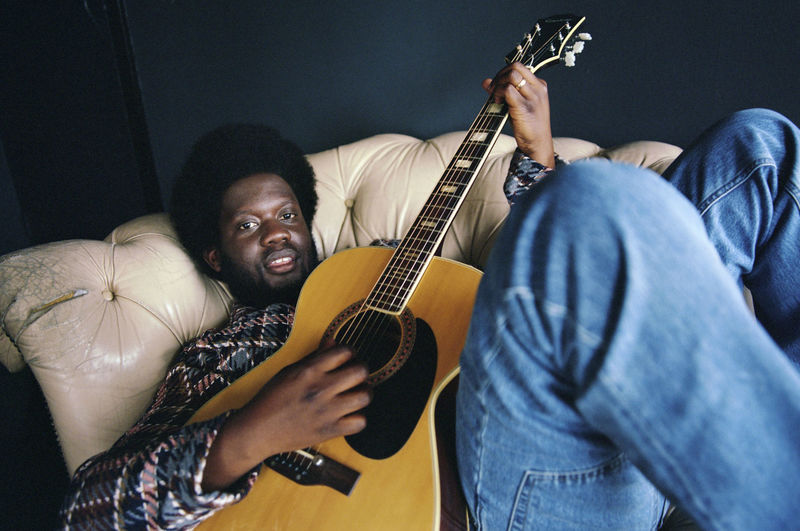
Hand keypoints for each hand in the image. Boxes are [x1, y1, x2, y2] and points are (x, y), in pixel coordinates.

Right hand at [202, 345, 369, 489]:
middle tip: (355, 375)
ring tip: (355, 394)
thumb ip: (315, 356)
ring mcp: (326, 411)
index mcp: (309, 371)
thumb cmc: (271, 399)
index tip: (348, 357)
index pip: (344, 351)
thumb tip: (333, 341)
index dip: (350, 352)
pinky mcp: (329, 431)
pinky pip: (360, 422)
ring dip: (363, 393)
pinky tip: (349, 414)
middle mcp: (320, 389)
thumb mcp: (290, 371)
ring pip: (365, 396)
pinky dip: (358, 418)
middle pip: (360, 371)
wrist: (258, 431)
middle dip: (361, 370)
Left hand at [485, 62, 554, 167]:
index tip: (496, 84)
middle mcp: (538, 88)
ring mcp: (532, 97)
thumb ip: (503, 91)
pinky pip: (508, 90)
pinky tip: (497, 102)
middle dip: (499, 75)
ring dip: (498, 84)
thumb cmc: (527, 126)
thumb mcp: (516, 105)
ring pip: (512, 75)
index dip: (504, 72)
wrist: (537, 144)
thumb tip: (485, 82)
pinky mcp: (524, 107)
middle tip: (493, 89)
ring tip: (496, 97)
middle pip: (516, 67)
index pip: (520, 67)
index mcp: (539, 85)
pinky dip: (499, 93)